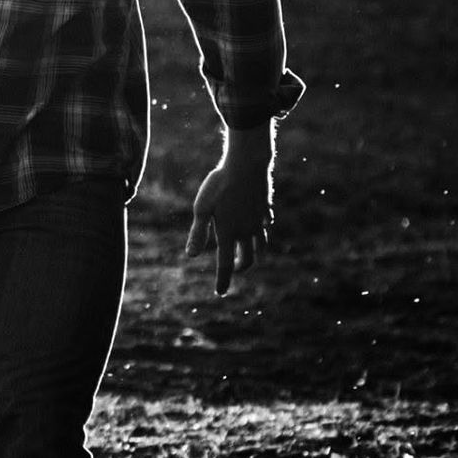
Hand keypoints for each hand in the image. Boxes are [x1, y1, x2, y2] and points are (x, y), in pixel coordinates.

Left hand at [185, 130, 273, 295]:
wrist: (247, 165)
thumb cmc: (219, 185)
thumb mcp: (202, 208)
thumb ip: (198, 233)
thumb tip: (191, 256)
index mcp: (229, 233)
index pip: (225, 264)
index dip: (223, 280)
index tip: (220, 292)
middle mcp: (247, 231)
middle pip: (247, 258)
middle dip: (240, 267)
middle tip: (233, 269)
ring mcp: (258, 220)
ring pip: (260, 244)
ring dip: (254, 253)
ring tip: (248, 255)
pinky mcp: (265, 209)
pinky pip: (265, 225)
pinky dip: (262, 231)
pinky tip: (261, 227)